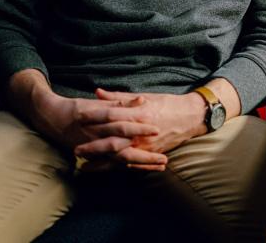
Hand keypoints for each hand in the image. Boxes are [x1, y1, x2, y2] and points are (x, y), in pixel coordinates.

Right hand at [8, 70, 167, 170]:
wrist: (51, 120)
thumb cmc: (75, 108)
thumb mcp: (97, 103)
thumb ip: (120, 102)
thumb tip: (141, 100)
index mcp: (100, 123)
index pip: (123, 125)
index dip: (139, 127)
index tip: (156, 128)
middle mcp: (99, 139)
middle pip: (125, 150)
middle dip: (145, 156)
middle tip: (164, 159)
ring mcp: (97, 151)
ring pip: (122, 160)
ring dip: (142, 164)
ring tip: (161, 166)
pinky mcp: (95, 157)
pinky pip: (115, 165)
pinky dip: (130, 167)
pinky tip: (144, 169)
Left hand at [76, 89, 204, 157]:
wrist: (190, 117)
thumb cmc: (166, 104)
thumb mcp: (143, 97)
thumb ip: (119, 98)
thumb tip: (98, 92)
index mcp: (137, 115)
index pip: (111, 117)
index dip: (93, 119)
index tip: (77, 119)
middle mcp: (140, 133)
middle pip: (112, 143)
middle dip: (93, 148)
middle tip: (75, 150)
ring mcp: (145, 147)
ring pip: (119, 158)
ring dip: (101, 163)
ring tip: (84, 167)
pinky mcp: (149, 154)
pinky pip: (130, 165)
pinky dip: (116, 169)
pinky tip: (104, 171)